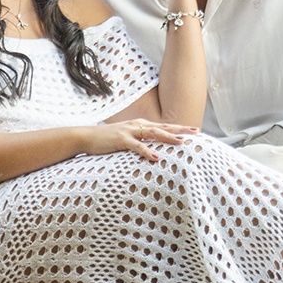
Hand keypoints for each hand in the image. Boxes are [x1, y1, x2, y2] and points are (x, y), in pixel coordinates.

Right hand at [84, 119, 198, 161]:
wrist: (86, 137)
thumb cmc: (106, 141)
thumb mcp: (126, 140)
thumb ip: (139, 142)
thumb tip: (153, 151)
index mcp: (140, 125)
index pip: (164, 126)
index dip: (179, 128)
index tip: (194, 130)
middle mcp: (137, 125)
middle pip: (163, 127)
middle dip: (181, 129)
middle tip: (196, 132)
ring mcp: (129, 131)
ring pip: (153, 133)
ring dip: (168, 137)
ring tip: (182, 142)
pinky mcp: (121, 140)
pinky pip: (137, 146)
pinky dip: (147, 151)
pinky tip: (157, 157)